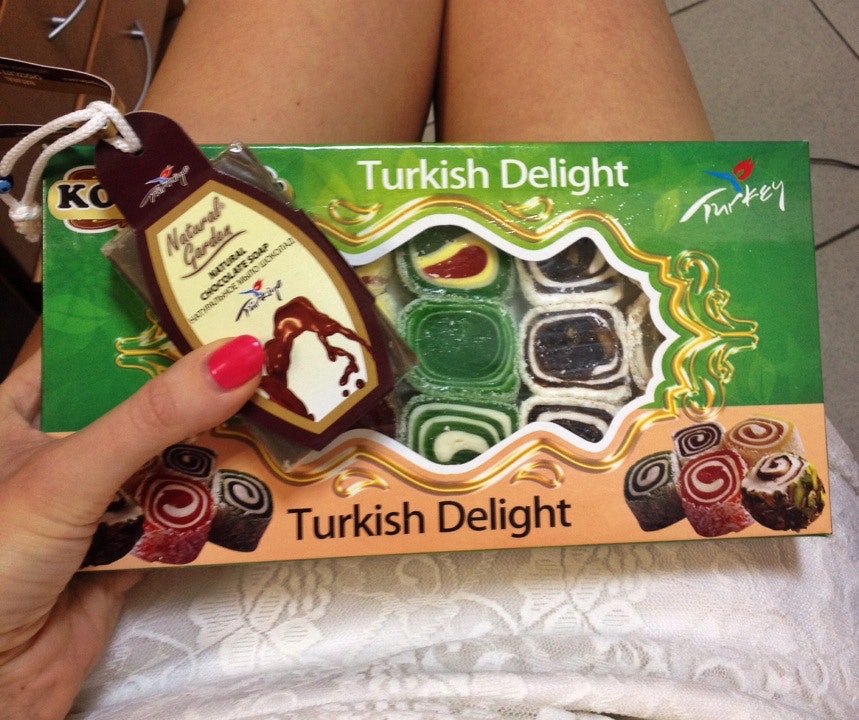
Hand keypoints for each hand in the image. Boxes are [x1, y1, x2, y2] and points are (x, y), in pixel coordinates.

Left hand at [0, 335, 263, 719]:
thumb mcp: (66, 474)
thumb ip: (151, 418)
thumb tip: (240, 356)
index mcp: (20, 412)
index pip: (90, 346)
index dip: (147, 318)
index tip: (214, 294)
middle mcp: (61, 448)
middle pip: (141, 401)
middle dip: (199, 384)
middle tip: (267, 348)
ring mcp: (99, 498)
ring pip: (169, 456)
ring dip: (216, 443)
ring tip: (281, 402)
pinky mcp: (130, 545)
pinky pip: (183, 509)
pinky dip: (216, 500)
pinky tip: (262, 475)